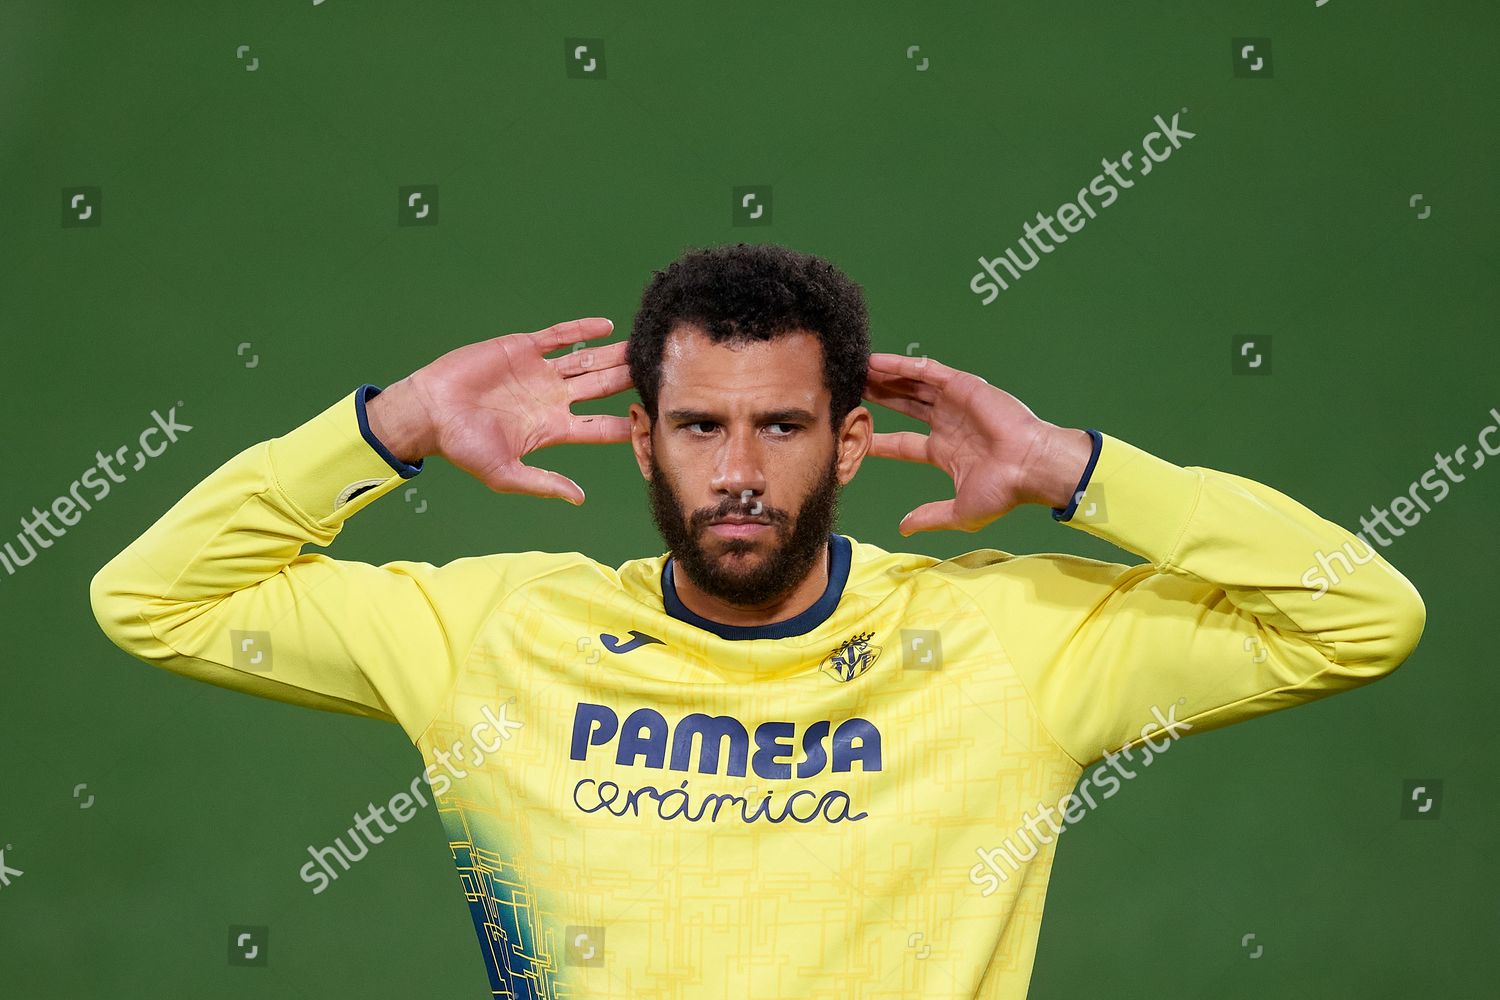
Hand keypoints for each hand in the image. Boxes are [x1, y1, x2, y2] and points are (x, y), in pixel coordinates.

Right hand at [368, 317, 631, 503]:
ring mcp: (540, 373)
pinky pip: (558, 336)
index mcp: (552, 430)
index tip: (654, 422)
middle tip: (660, 373)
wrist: (429, 412)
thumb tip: (580, 499)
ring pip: (587, 362)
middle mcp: (552, 400)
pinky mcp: (523, 349)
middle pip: (601, 389)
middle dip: (629, 382)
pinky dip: (581, 330)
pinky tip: (606, 327)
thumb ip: (544, 483)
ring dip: (614, 356)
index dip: (626, 425)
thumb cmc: (462, 447)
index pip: (600, 428)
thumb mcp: (506, 474)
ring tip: (642, 348)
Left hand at [862, 352, 1092, 534]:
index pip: (902, 443)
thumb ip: (930, 517)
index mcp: (945, 451)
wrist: (1031, 468)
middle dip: (878, 398)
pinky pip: (927, 371)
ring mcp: (954, 403)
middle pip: (903, 407)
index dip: (878, 439)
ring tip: (857, 369)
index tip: (854, 435)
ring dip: (885, 378)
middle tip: (850, 390)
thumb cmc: (1004, 491)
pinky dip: (902, 365)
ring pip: (911, 385)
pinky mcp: (963, 386)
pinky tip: (879, 362)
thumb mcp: (959, 512)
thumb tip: (904, 528)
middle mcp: (947, 424)